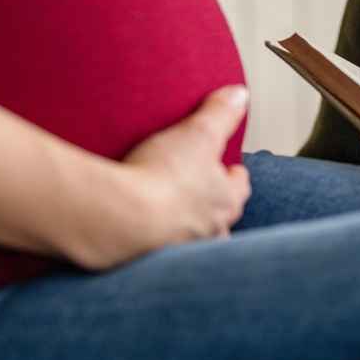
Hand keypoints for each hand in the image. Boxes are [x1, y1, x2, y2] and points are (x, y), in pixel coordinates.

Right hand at [77, 86, 252, 269]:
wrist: (119, 219)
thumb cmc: (163, 177)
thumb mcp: (198, 133)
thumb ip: (221, 114)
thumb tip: (239, 96)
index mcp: (226, 203)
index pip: (239, 188)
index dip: (233, 175)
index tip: (227, 168)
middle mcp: (210, 233)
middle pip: (218, 218)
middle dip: (209, 205)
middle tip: (196, 191)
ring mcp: (181, 252)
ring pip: (191, 240)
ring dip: (183, 228)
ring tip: (168, 215)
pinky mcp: (151, 264)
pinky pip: (159, 254)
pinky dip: (154, 244)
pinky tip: (141, 233)